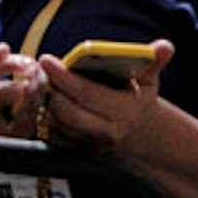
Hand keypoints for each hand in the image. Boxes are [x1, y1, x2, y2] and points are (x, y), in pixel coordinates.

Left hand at [33, 43, 161, 165]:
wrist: (140, 136)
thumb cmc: (139, 101)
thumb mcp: (149, 81)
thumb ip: (155, 61)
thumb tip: (165, 47)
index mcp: (122, 112)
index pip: (86, 94)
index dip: (63, 77)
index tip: (47, 60)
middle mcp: (105, 132)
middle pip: (65, 112)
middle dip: (46, 89)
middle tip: (36, 69)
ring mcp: (88, 144)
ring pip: (53, 124)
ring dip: (39, 101)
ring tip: (33, 79)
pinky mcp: (75, 150)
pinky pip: (49, 135)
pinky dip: (39, 115)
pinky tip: (36, 97)